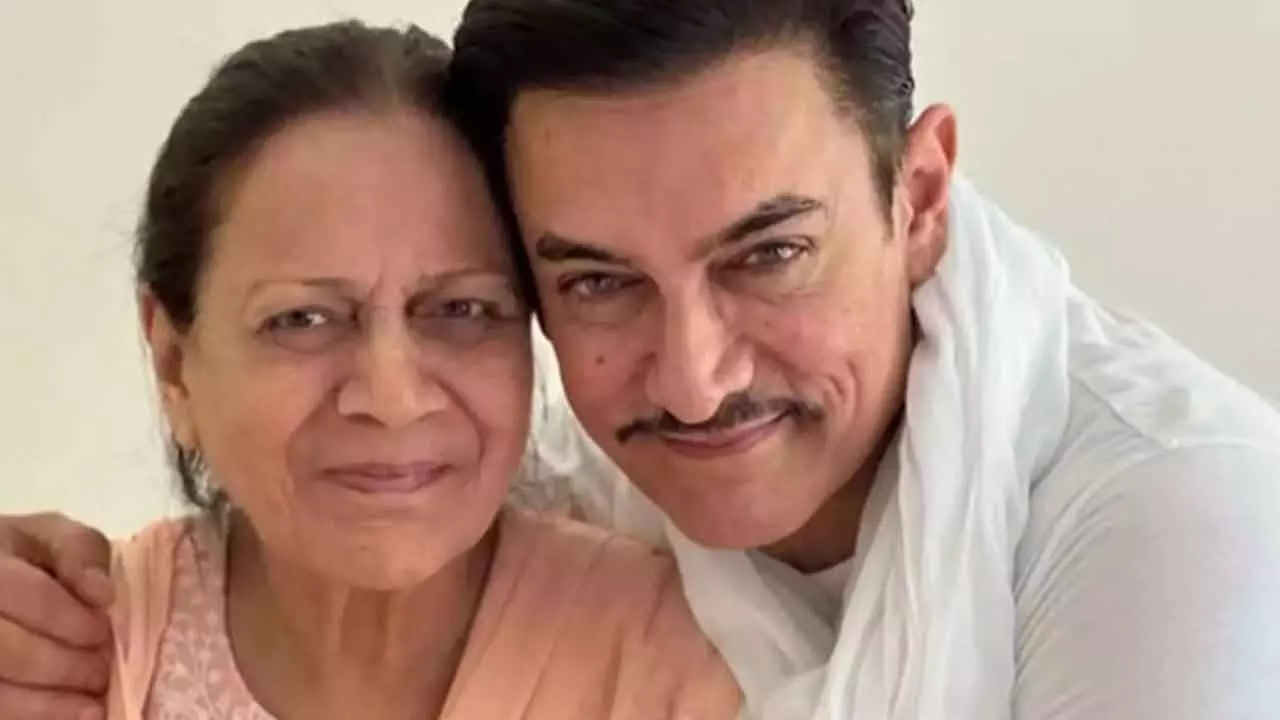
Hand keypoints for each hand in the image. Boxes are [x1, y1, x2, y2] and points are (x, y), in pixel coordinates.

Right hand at [0, 512, 112, 718]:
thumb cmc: (28, 559)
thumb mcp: (51, 538)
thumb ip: (79, 550)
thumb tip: (102, 594)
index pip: (23, 593)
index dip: (66, 618)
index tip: (101, 632)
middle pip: (4, 649)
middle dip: (61, 665)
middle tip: (100, 673)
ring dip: (46, 703)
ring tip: (91, 706)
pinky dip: (33, 716)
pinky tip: (72, 717)